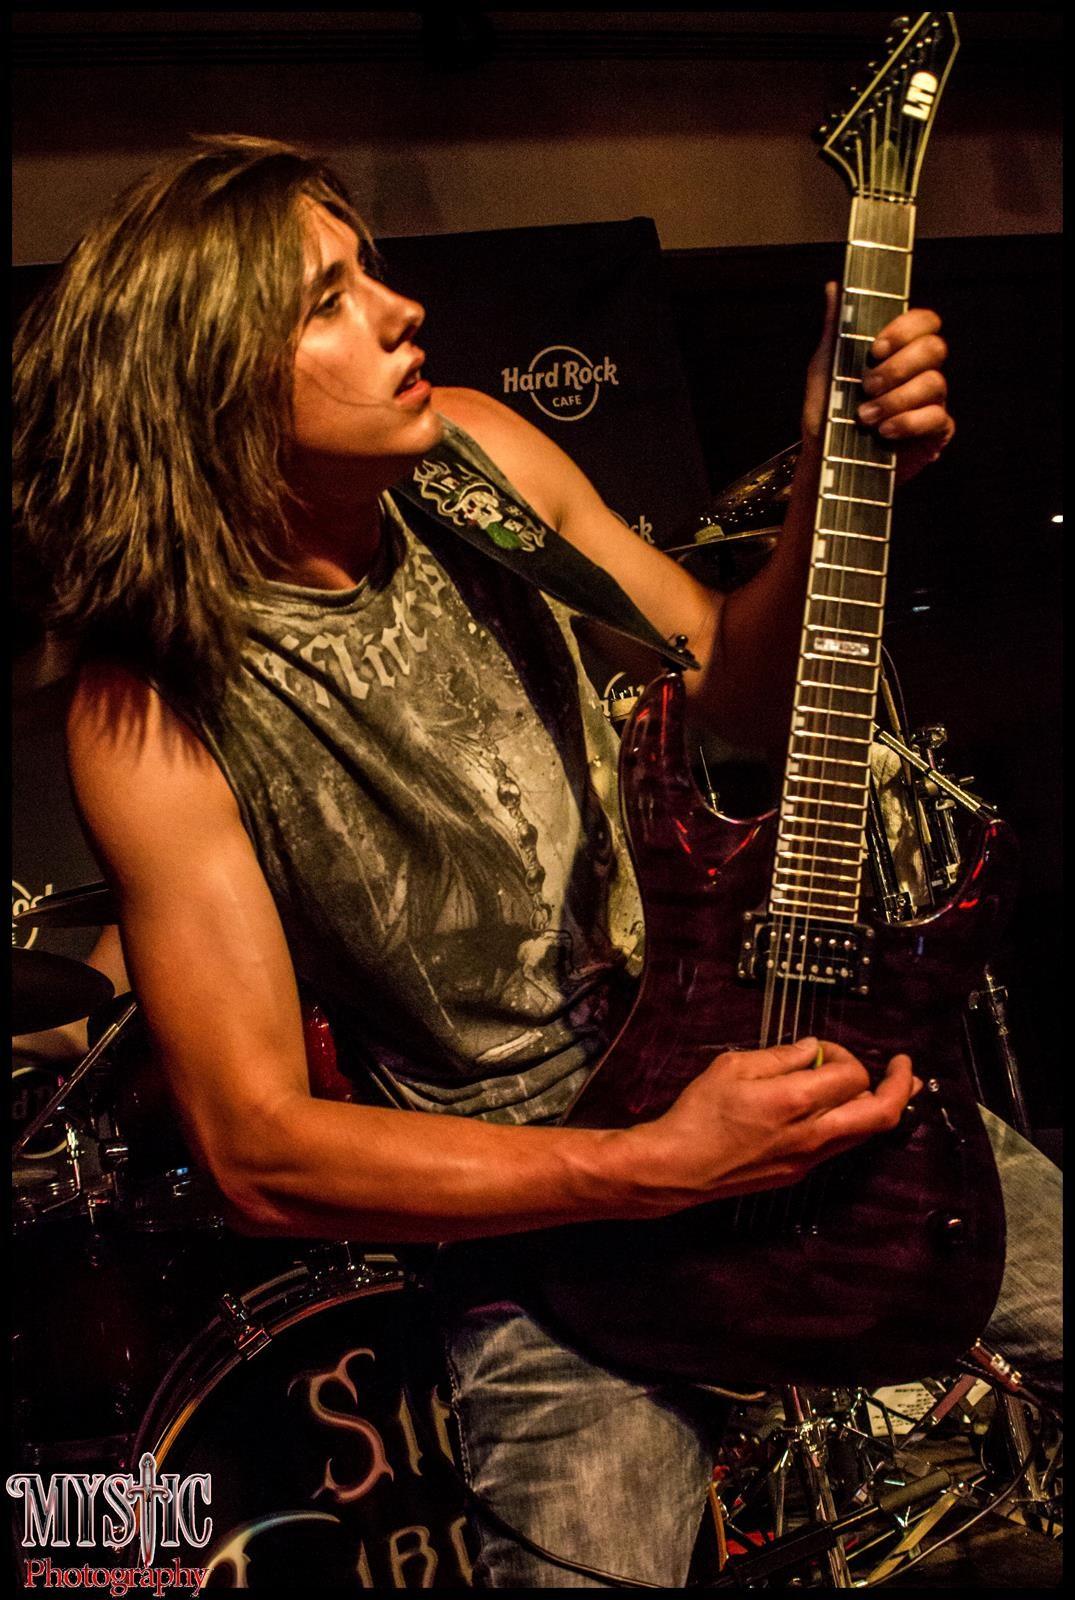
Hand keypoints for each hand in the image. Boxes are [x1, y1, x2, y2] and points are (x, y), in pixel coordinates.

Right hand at [620, 1036, 919, 1215]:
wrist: (678, 1167)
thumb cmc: (698, 1115)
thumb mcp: (733, 1067)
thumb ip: (779, 1056)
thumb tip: (811, 1049)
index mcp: (795, 1101)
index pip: (852, 1076)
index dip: (844, 1054)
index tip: (823, 1050)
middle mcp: (811, 1134)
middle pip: (880, 1114)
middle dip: (901, 1088)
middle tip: (906, 1069)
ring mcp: (808, 1158)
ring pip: (866, 1135)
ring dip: (884, 1109)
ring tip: (899, 1089)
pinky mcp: (798, 1172)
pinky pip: (841, 1147)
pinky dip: (855, 1125)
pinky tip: (851, 1112)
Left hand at [803, 282, 954, 485]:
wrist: (825, 463)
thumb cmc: (827, 415)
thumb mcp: (824, 369)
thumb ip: (834, 329)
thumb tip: (833, 287)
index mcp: (899, 351)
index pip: (924, 322)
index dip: (906, 328)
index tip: (877, 348)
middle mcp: (920, 372)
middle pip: (935, 349)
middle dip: (899, 367)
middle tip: (868, 386)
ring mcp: (931, 401)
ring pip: (935, 383)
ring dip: (896, 400)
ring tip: (865, 417)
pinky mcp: (935, 432)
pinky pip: (937, 418)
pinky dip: (908, 422)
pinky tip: (884, 432)